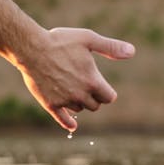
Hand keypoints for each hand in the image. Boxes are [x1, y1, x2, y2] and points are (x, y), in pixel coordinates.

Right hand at [16, 27, 134, 130]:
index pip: (108, 98)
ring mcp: (65, 100)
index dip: (106, 92)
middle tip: (86, 85)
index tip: (102, 86)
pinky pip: (63, 119)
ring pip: (79, 109)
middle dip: (94, 97)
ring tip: (72, 87)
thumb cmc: (61, 41)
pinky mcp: (50, 104)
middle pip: (95, 106)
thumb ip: (111, 47)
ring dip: (80, 102)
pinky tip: (73, 126)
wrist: (31, 48)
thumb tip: (132, 51)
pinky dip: (68, 123)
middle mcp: (80, 94)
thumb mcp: (89, 39)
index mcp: (93, 81)